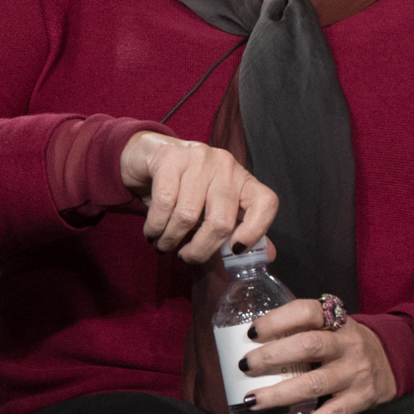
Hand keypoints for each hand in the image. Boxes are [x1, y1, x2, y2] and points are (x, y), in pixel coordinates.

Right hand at [120, 131, 277, 263]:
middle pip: (221, 221)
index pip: (266, 203)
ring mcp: (199, 158)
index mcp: (242, 179)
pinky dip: (156, 227)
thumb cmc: (183, 189)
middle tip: (186, 257)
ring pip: (188, 216)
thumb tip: (267, 255)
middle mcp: (225, 165)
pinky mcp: (170, 157)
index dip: (256, 231)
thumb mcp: (210, 210)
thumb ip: (235, 230)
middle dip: (200, 249)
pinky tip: (152, 232)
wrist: (146, 156)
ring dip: (171, 239)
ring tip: (163, 244)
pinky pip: (165, 204)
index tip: (235, 250)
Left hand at [238, 298, 397, 413]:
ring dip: (280, 393)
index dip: (277, 320)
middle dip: (272, 356)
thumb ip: (301, 329)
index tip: (252, 332)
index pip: (306, 312)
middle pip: (308, 346)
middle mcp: (347, 344)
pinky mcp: (360, 400)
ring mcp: (355, 373)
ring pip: (315, 383)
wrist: (391, 362)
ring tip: (253, 400)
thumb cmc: (345, 345)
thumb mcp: (331, 327)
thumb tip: (251, 344)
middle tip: (245, 366)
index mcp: (336, 321)